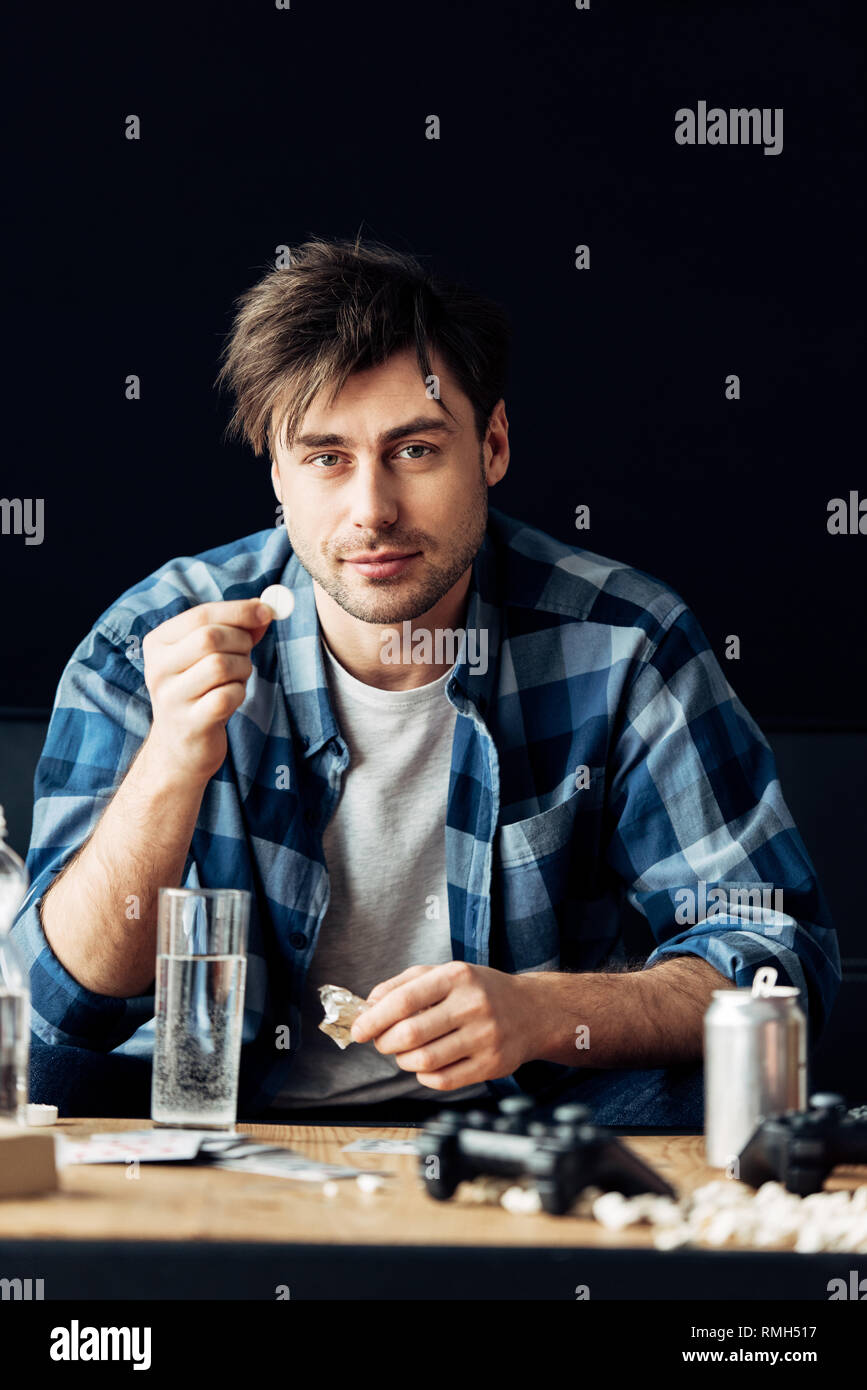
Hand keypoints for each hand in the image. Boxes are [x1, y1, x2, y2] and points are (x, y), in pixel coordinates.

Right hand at [141, 599, 273, 784]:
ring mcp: (171, 698)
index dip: (238, 611)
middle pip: (210, 638)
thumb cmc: (200, 691)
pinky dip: (239, 693)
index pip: (200, 615)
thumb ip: (237, 629)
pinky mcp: (189, 723)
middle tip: (247, 654)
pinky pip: (227, 696)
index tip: (266, 611)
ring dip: (242, 669)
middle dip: (241, 642)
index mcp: (158, 643)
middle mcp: (157, 668)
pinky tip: (231, 699)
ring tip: (237, 679)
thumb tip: (265, 609)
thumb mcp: (211, 655)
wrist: (181, 747)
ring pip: (220, 665)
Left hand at [350, 961, 541, 1090]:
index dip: (374, 1019)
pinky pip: (443, 1080)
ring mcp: (484, 1037)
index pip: (403, 1000)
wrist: (533, 1011)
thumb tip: (369, 1004)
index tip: (358, 1030)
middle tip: (382, 1042)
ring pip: (423, 1061)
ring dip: (403, 1061)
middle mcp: (472, 1005)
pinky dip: (425, 1076)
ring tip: (406, 1053)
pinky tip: (428, 1065)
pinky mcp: (492, 1064)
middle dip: (385, 1043)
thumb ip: (404, 984)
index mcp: (456, 976)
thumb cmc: (481, 991)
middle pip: (409, 1034)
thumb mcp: (446, 973)